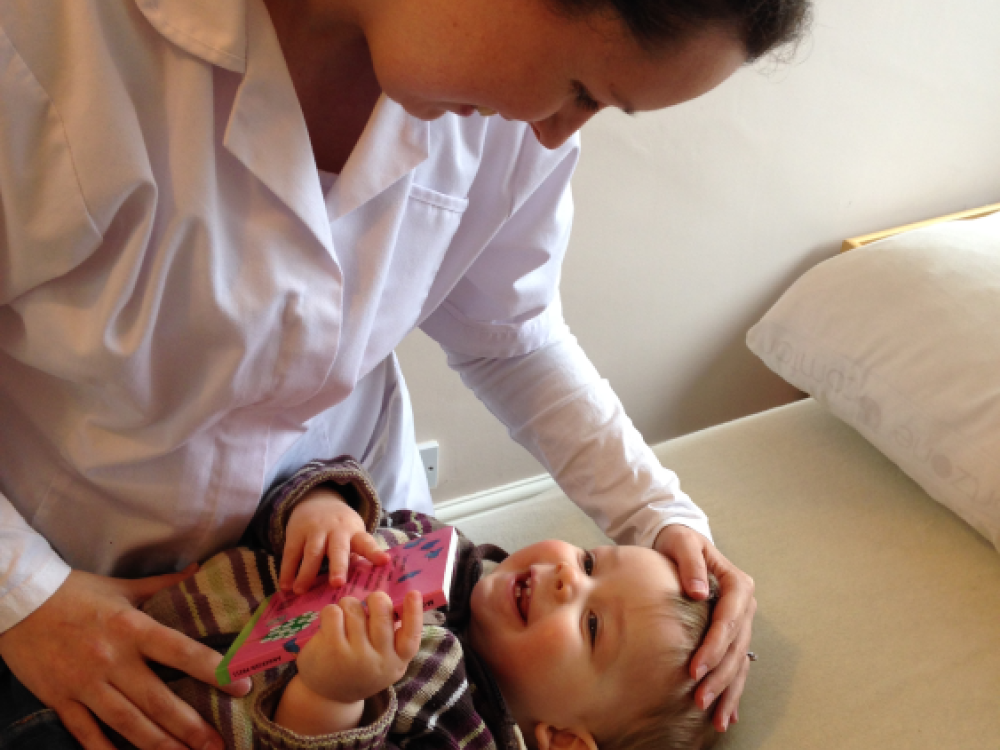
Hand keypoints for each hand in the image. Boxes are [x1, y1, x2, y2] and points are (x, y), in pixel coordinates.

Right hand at [0, 569, 251, 749]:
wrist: (18, 603)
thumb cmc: (76, 593)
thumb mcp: (123, 586)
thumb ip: (165, 584)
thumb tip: (202, 567)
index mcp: (132, 627)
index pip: (182, 651)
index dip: (214, 670)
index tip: (241, 686)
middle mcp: (112, 659)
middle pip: (158, 699)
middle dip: (190, 726)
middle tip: (218, 744)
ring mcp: (85, 684)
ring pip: (127, 723)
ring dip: (159, 745)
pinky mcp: (61, 700)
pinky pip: (87, 734)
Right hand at [280, 488, 388, 593]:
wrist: (317, 500)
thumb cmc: (341, 529)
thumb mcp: (354, 535)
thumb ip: (358, 556)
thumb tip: (365, 586)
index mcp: (355, 533)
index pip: (367, 543)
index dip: (375, 552)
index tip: (384, 561)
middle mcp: (336, 531)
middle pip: (338, 548)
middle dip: (338, 566)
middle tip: (337, 583)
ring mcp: (315, 531)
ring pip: (312, 552)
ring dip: (306, 572)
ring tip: (300, 591)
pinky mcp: (296, 533)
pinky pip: (291, 553)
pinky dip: (287, 570)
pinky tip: (285, 586)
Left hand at [294, 590, 423, 704]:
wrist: (330, 697)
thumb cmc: (362, 669)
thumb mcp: (386, 661)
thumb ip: (394, 639)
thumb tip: (398, 605)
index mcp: (397, 661)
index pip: (411, 636)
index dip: (414, 613)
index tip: (414, 593)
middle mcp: (378, 661)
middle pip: (381, 613)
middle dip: (376, 599)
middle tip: (371, 601)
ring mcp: (355, 656)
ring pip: (354, 608)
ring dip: (349, 606)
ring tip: (346, 617)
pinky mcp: (332, 649)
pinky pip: (334, 612)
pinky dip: (332, 611)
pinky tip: (332, 623)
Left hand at [654, 524, 755, 732]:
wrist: (681, 545)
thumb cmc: (680, 542)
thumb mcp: (682, 543)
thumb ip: (691, 564)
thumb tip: (699, 592)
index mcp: (738, 584)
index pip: (729, 621)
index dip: (714, 647)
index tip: (695, 668)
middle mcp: (744, 606)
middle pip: (735, 647)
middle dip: (719, 677)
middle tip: (699, 699)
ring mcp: (741, 623)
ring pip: (739, 662)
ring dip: (728, 691)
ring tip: (715, 718)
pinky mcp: (731, 634)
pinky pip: (735, 665)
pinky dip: (731, 689)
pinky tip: (726, 713)